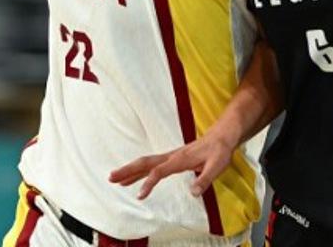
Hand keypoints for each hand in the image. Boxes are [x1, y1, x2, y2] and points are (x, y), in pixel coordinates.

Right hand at [108, 131, 234, 199]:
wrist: (221, 137)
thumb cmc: (219, 151)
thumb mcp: (217, 166)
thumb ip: (205, 179)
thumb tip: (193, 192)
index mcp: (180, 159)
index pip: (159, 171)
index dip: (148, 183)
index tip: (139, 195)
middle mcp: (171, 157)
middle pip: (145, 163)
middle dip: (127, 170)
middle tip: (111, 178)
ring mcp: (170, 157)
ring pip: (145, 163)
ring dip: (129, 170)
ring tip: (115, 179)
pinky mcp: (171, 159)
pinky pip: (151, 165)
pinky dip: (139, 171)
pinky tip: (132, 178)